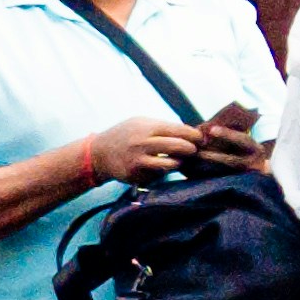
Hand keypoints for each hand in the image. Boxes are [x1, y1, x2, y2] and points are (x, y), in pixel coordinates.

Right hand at [69, 117, 239, 190]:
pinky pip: (158, 175)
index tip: (201, 138)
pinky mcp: (136, 176)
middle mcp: (142, 144)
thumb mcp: (142, 123)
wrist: (98, 153)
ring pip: (170, 165)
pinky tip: (162, 168)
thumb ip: (164, 126)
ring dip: (179, 163)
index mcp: (146, 127)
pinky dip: (163, 172)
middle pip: (178, 147)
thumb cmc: (126, 135)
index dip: (194, 135)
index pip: (178, 130)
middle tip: (195, 150)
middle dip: (191, 149)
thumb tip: (192, 131)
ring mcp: (138, 161)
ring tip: (179, 160)